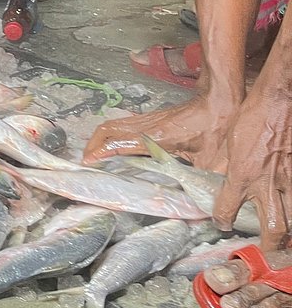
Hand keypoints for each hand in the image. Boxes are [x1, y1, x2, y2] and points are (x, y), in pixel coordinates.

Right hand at [82, 93, 235, 168]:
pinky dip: (111, 134)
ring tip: (95, 154)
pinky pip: (122, 123)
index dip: (101, 152)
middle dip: (92, 144)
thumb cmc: (217, 127)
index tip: (88, 162)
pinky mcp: (152, 117)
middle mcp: (147, 126)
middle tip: (87, 160)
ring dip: (100, 138)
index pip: (119, 143)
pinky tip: (115, 146)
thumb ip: (201, 183)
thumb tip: (203, 208)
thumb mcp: (212, 161)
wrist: (220, 100)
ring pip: (113, 124)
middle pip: (107, 129)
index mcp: (157, 137)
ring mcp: (148, 119)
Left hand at [214, 89, 291, 247]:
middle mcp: (267, 183)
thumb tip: (230, 178)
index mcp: (242, 175)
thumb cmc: (252, 116)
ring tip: (285, 241)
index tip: (222, 223)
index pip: (227, 209)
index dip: (222, 220)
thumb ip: (233, 166)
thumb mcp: (232, 143)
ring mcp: (290, 179)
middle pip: (274, 228)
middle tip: (266, 250)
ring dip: (289, 233)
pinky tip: (291, 210)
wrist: (280, 101)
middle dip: (269, 244)